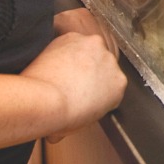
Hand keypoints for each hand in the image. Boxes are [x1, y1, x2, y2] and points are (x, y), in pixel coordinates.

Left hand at [22, 14, 126, 141]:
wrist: (45, 102)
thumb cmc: (59, 116)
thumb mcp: (79, 125)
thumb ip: (83, 115)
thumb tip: (65, 126)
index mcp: (118, 86)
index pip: (110, 82)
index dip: (94, 85)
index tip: (81, 89)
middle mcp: (112, 64)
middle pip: (100, 63)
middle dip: (86, 69)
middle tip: (67, 79)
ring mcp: (96, 48)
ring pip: (86, 49)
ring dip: (75, 56)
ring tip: (57, 69)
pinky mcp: (77, 37)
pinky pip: (70, 40)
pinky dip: (61, 47)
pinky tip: (51, 60)